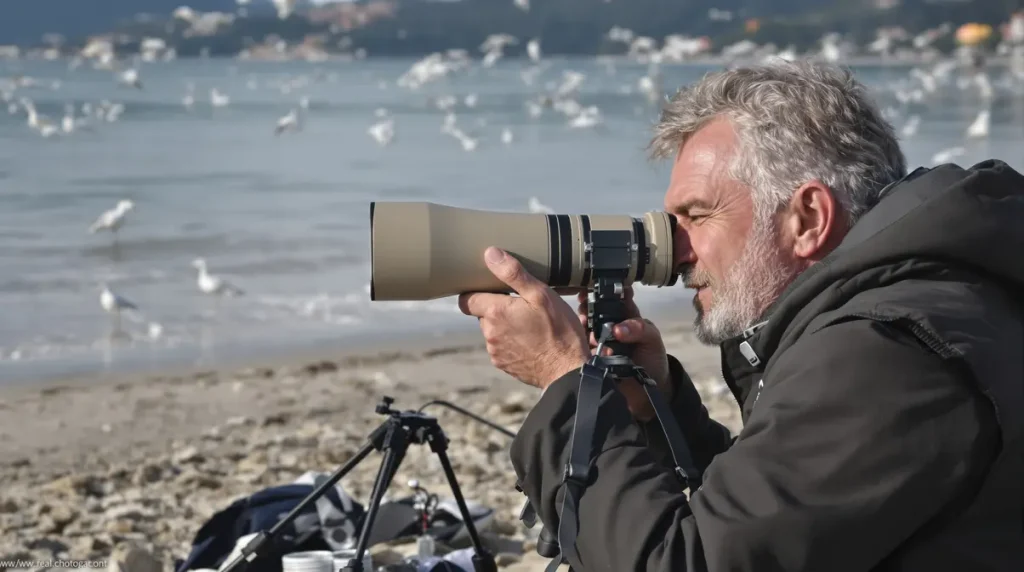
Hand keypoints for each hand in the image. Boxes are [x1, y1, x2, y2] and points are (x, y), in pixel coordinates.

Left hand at [458, 247, 590, 389]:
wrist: (568, 370)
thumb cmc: (559, 331)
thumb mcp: (541, 295)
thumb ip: (513, 273)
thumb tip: (490, 254)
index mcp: (495, 312)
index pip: (466, 300)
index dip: (475, 292)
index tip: (490, 289)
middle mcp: (490, 333)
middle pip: (482, 314)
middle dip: (496, 308)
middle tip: (520, 305)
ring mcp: (495, 351)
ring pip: (492, 331)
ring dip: (504, 325)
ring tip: (529, 324)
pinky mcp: (503, 364)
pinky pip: (501, 347)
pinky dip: (511, 342)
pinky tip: (530, 340)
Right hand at [577, 285, 670, 421]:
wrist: (647, 393)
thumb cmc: (652, 360)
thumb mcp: (652, 339)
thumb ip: (639, 329)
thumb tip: (618, 329)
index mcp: (626, 316)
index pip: (615, 297)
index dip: (606, 288)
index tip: (598, 286)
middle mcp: (610, 326)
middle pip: (595, 309)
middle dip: (588, 305)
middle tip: (584, 305)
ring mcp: (599, 341)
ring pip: (585, 327)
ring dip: (582, 323)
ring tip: (584, 324)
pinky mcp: (591, 356)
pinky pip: (580, 347)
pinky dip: (578, 343)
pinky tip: (579, 341)